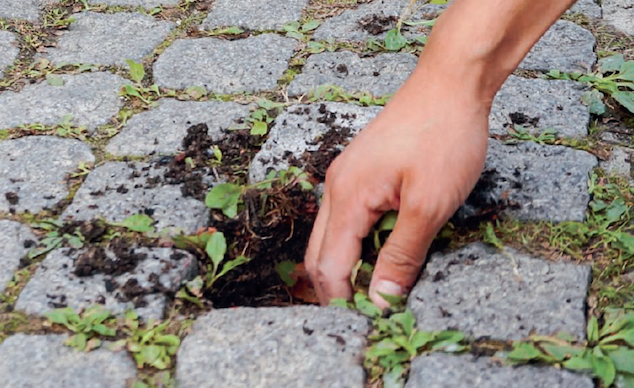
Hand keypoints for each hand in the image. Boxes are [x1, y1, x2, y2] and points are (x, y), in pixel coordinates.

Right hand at [305, 71, 490, 307]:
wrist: (450, 85)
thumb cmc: (443, 137)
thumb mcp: (429, 205)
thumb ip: (401, 255)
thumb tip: (382, 299)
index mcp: (346, 198)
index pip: (330, 267)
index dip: (345, 302)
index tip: (369, 323)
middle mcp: (335, 188)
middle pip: (320, 255)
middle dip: (339, 289)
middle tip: (370, 312)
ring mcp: (345, 178)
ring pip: (331, 237)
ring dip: (349, 266)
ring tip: (379, 286)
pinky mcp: (359, 172)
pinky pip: (346, 218)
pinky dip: (359, 242)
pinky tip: (384, 248)